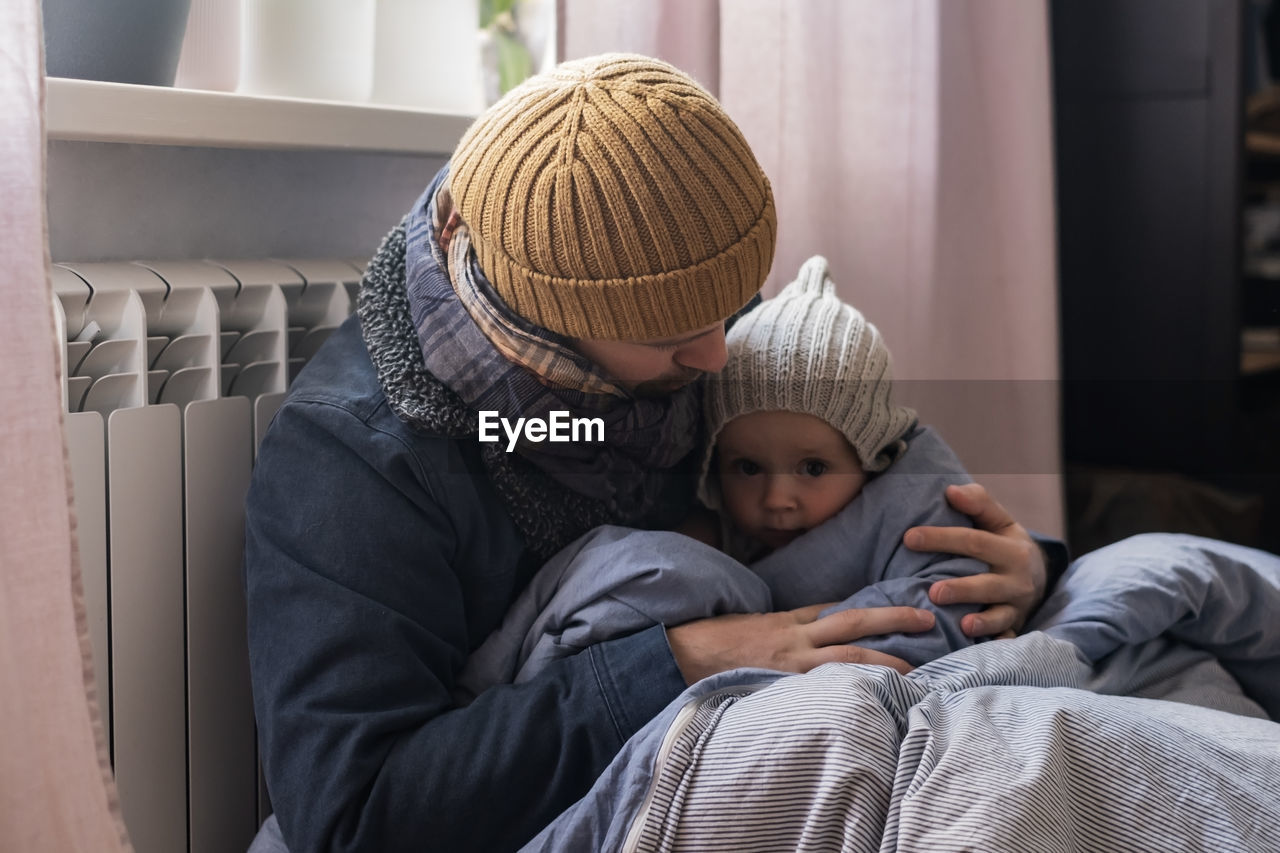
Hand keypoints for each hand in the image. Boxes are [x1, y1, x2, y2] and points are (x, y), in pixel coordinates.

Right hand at [666, 604, 934, 684]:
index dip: (875, 606)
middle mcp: (797, 639)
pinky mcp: (784, 686)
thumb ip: (792, 622)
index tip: (906, 604)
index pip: (839, 609)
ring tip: (918, 667)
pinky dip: (852, 692)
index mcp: (790, 620)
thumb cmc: (720, 640)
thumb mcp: (758, 622)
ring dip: (885, 661)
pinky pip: (825, 688)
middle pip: (854, 624)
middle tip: (928, 619)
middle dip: (893, 620)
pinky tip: (876, 700)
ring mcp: (792, 665)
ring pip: (848, 658)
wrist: (683, 653)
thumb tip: (828, 618)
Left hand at [906, 483, 1046, 637]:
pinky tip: (978, 647)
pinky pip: (1005, 637)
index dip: (941, 539)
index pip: (973, 541)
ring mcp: (1017, 606)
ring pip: (998, 614)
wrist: (1039, 575)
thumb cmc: (1004, 544)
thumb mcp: (998, 520)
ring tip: (961, 623)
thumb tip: (950, 491)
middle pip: (986, 583)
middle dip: (961, 588)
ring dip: (980, 620)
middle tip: (932, 592)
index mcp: (1011, 548)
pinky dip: (995, 643)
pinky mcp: (1014, 627)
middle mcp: (1017, 579)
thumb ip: (978, 502)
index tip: (909, 537)